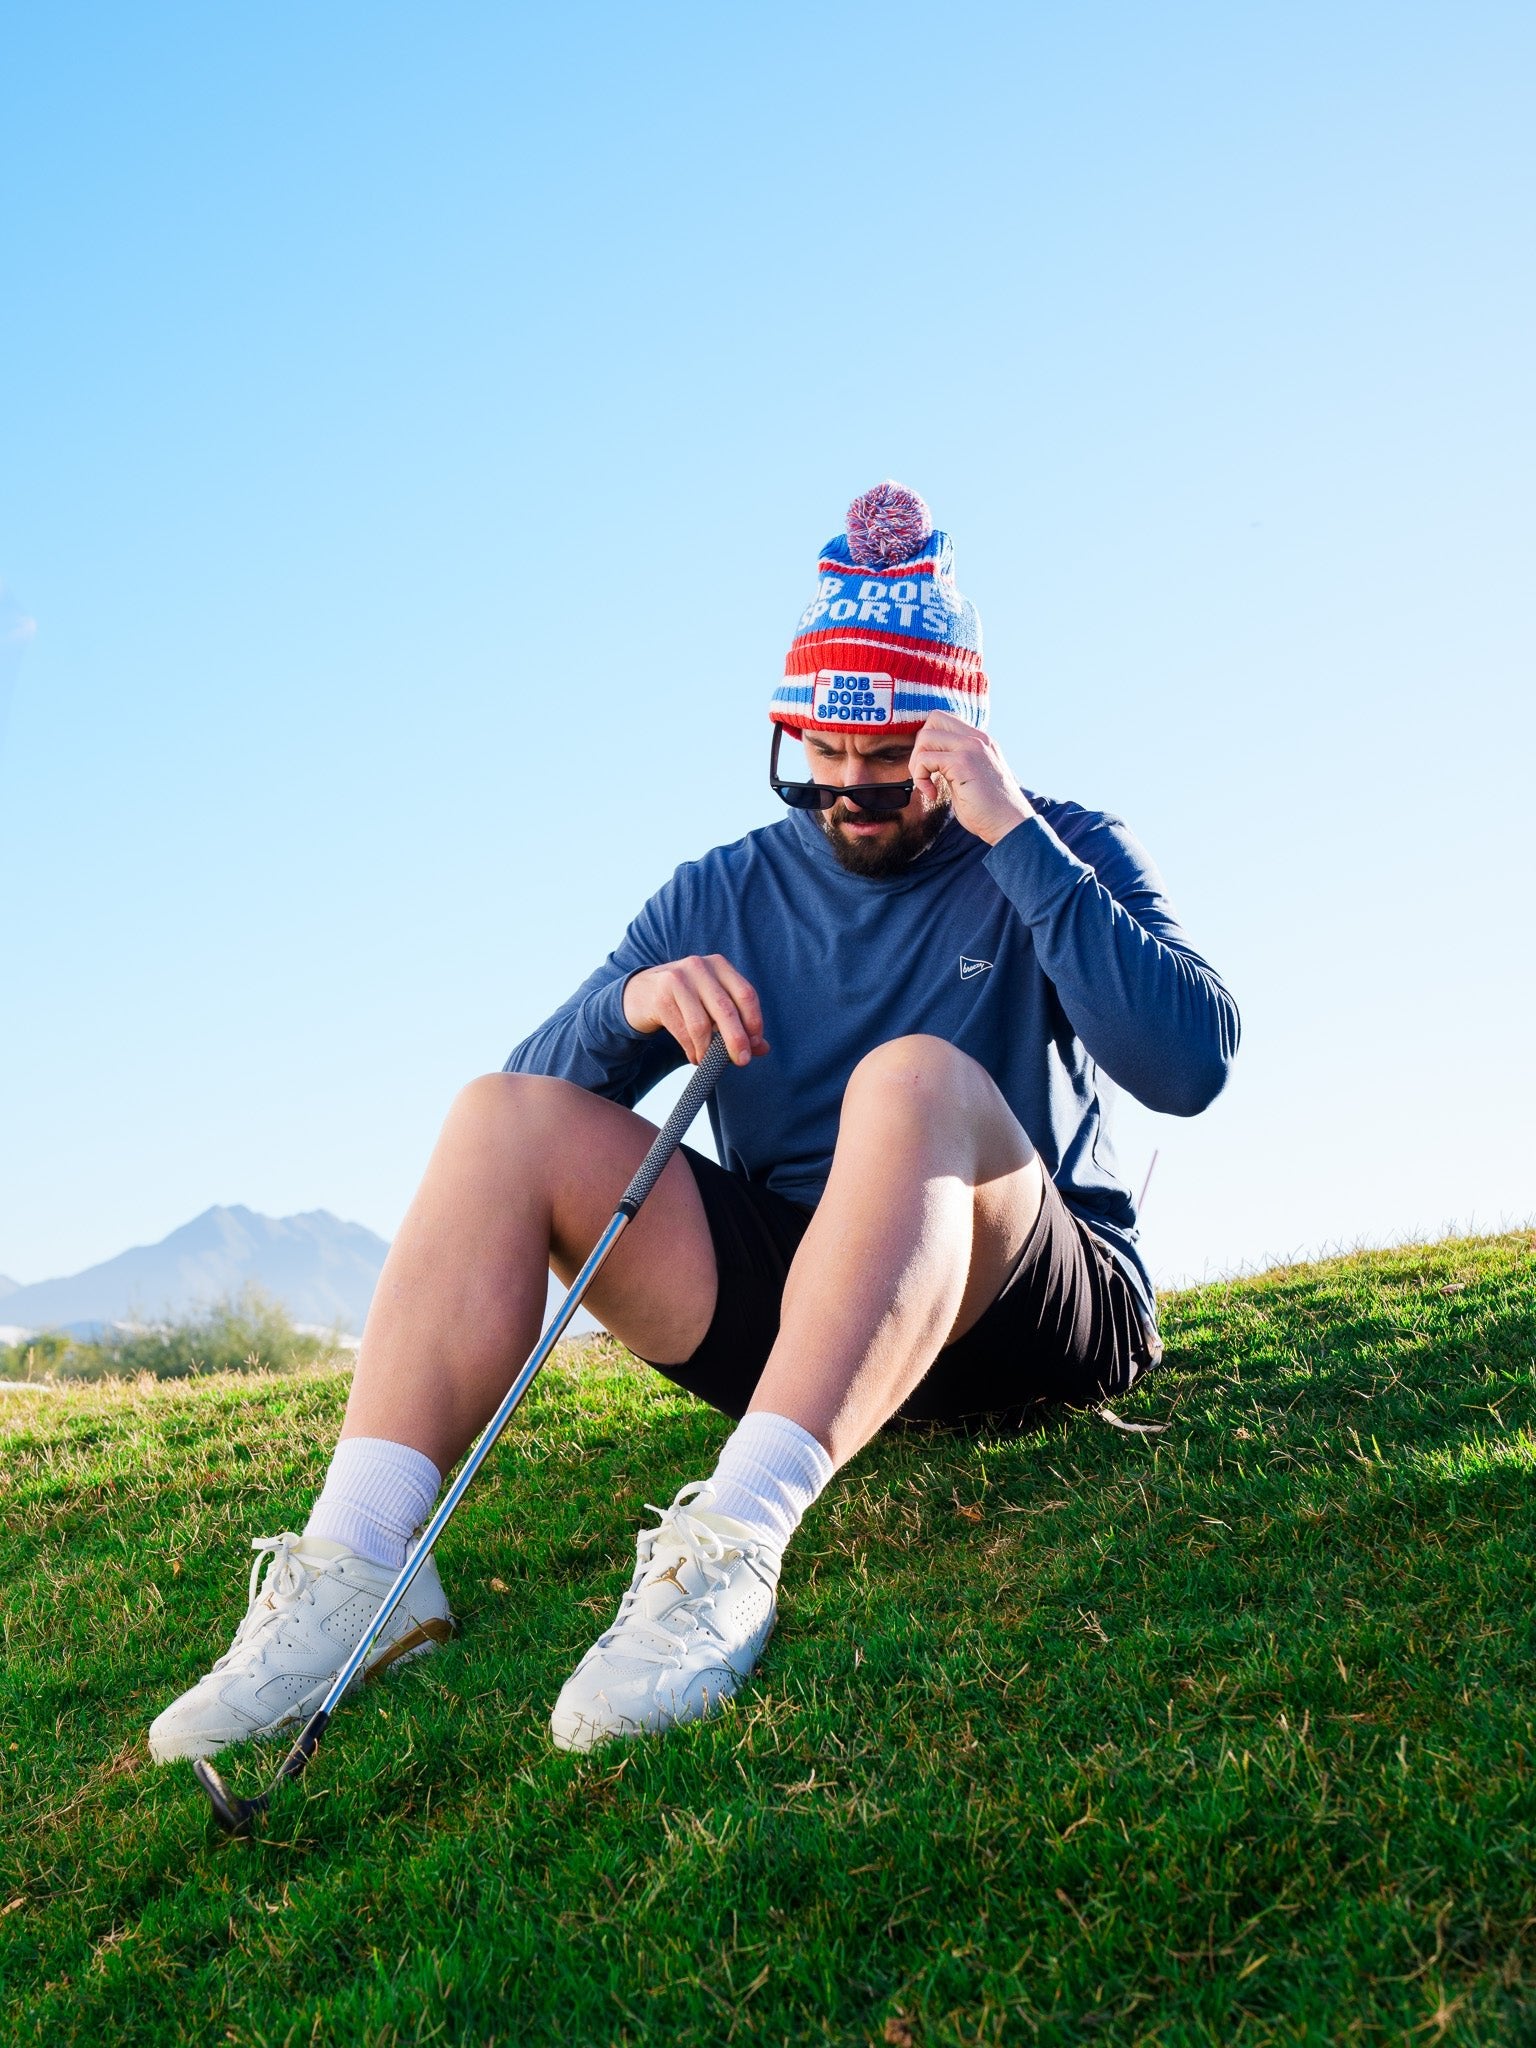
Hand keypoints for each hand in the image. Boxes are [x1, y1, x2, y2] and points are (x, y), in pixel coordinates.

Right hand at [622, 954, 769, 1066]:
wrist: (639, 993)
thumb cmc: (684, 1001)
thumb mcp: (711, 1004)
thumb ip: (738, 1022)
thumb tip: (763, 1048)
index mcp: (718, 965)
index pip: (746, 994)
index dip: (754, 1022)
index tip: (754, 1044)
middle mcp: (699, 967)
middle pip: (726, 1009)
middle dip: (737, 1040)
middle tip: (742, 1060)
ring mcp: (677, 979)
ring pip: (702, 1024)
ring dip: (709, 1050)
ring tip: (709, 1061)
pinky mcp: (661, 997)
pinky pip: (683, 1032)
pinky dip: (693, 1050)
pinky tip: (695, 1056)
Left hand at [908, 711, 1034, 845]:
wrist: (1009, 824)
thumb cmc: (988, 810)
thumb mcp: (970, 778)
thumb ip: (953, 764)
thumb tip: (928, 761)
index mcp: (980, 741)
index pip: (946, 720)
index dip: (930, 740)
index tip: (931, 766)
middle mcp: (977, 739)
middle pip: (934, 719)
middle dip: (920, 746)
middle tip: (924, 773)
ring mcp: (971, 747)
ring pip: (925, 737)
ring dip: (917, 763)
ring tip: (926, 784)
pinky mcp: (963, 762)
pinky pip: (925, 759)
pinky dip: (920, 778)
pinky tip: (931, 794)